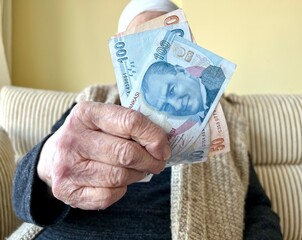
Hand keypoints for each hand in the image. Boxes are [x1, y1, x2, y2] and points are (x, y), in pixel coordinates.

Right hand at [37, 101, 170, 209]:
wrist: (53, 157)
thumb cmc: (90, 136)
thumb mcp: (104, 121)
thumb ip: (130, 126)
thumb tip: (163, 143)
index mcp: (86, 114)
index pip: (130, 122)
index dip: (154, 136)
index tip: (164, 148)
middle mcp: (73, 138)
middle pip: (127, 153)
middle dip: (150, 161)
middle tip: (158, 163)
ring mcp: (67, 166)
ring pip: (120, 176)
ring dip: (137, 175)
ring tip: (139, 170)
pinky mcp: (67, 190)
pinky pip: (108, 196)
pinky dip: (121, 190)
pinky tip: (118, 182)